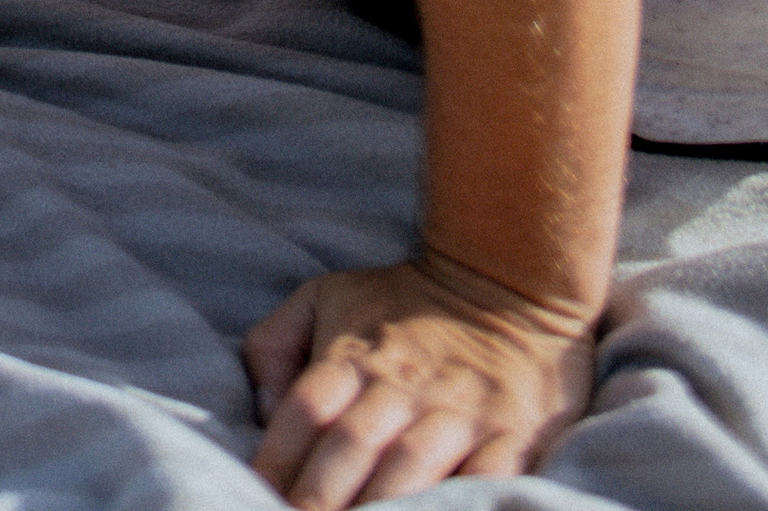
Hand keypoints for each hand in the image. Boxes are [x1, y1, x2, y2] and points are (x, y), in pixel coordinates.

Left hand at [244, 256, 597, 502]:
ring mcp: (458, 410)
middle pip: (351, 443)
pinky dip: (462, 502)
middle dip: (320, 497)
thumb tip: (263, 411)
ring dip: (380, 506)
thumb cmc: (402, 302)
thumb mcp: (325, 296)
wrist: (506, 280)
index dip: (276, 459)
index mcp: (352, 353)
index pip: (304, 410)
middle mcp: (402, 382)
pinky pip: (486, 476)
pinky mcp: (510, 434)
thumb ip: (275, 343)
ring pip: (411, 464)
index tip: (257, 497)